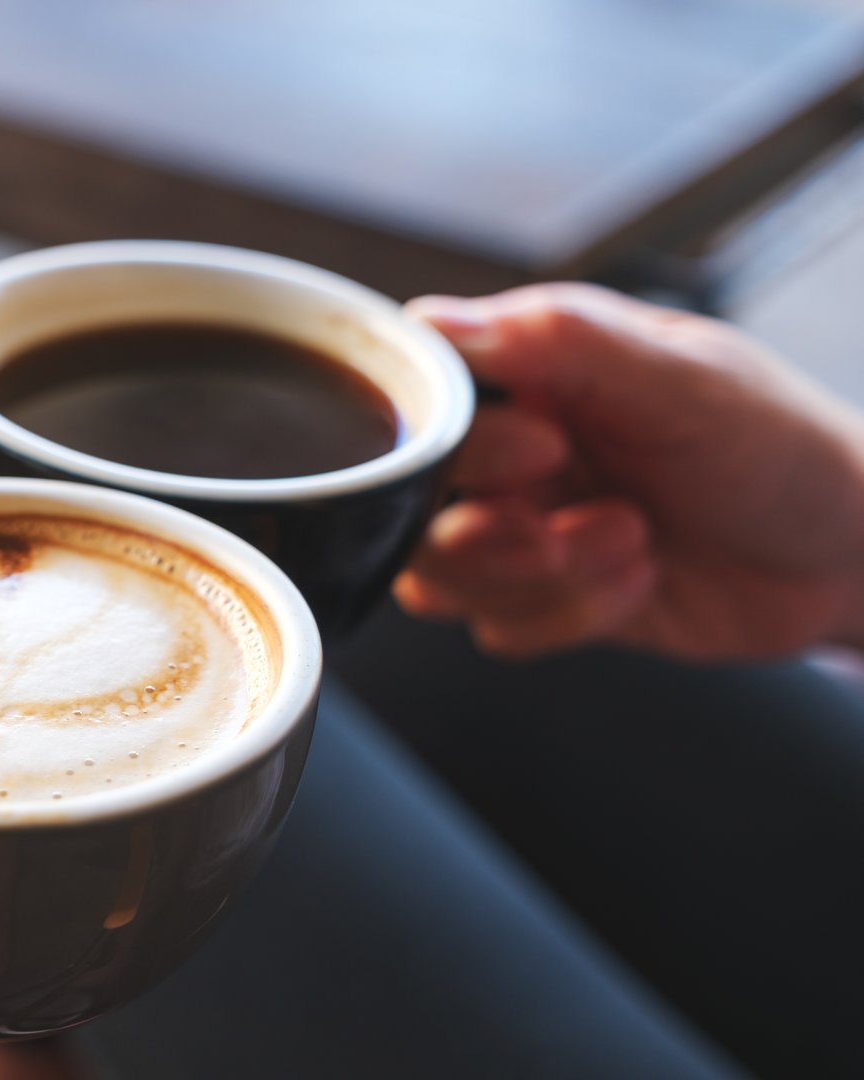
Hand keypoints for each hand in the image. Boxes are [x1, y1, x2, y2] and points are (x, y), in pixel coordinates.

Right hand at [396, 284, 863, 658]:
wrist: (846, 557)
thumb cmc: (780, 446)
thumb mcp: (683, 378)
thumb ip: (560, 342)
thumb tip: (437, 319)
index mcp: (529, 373)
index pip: (418, 396)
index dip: (453, 441)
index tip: (539, 450)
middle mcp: (508, 450)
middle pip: (408, 502)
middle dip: (488, 532)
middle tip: (559, 528)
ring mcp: (519, 526)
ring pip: (437, 576)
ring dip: (536, 579)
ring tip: (628, 544)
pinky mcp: (542, 597)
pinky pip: (496, 628)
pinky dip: (569, 617)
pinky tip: (638, 581)